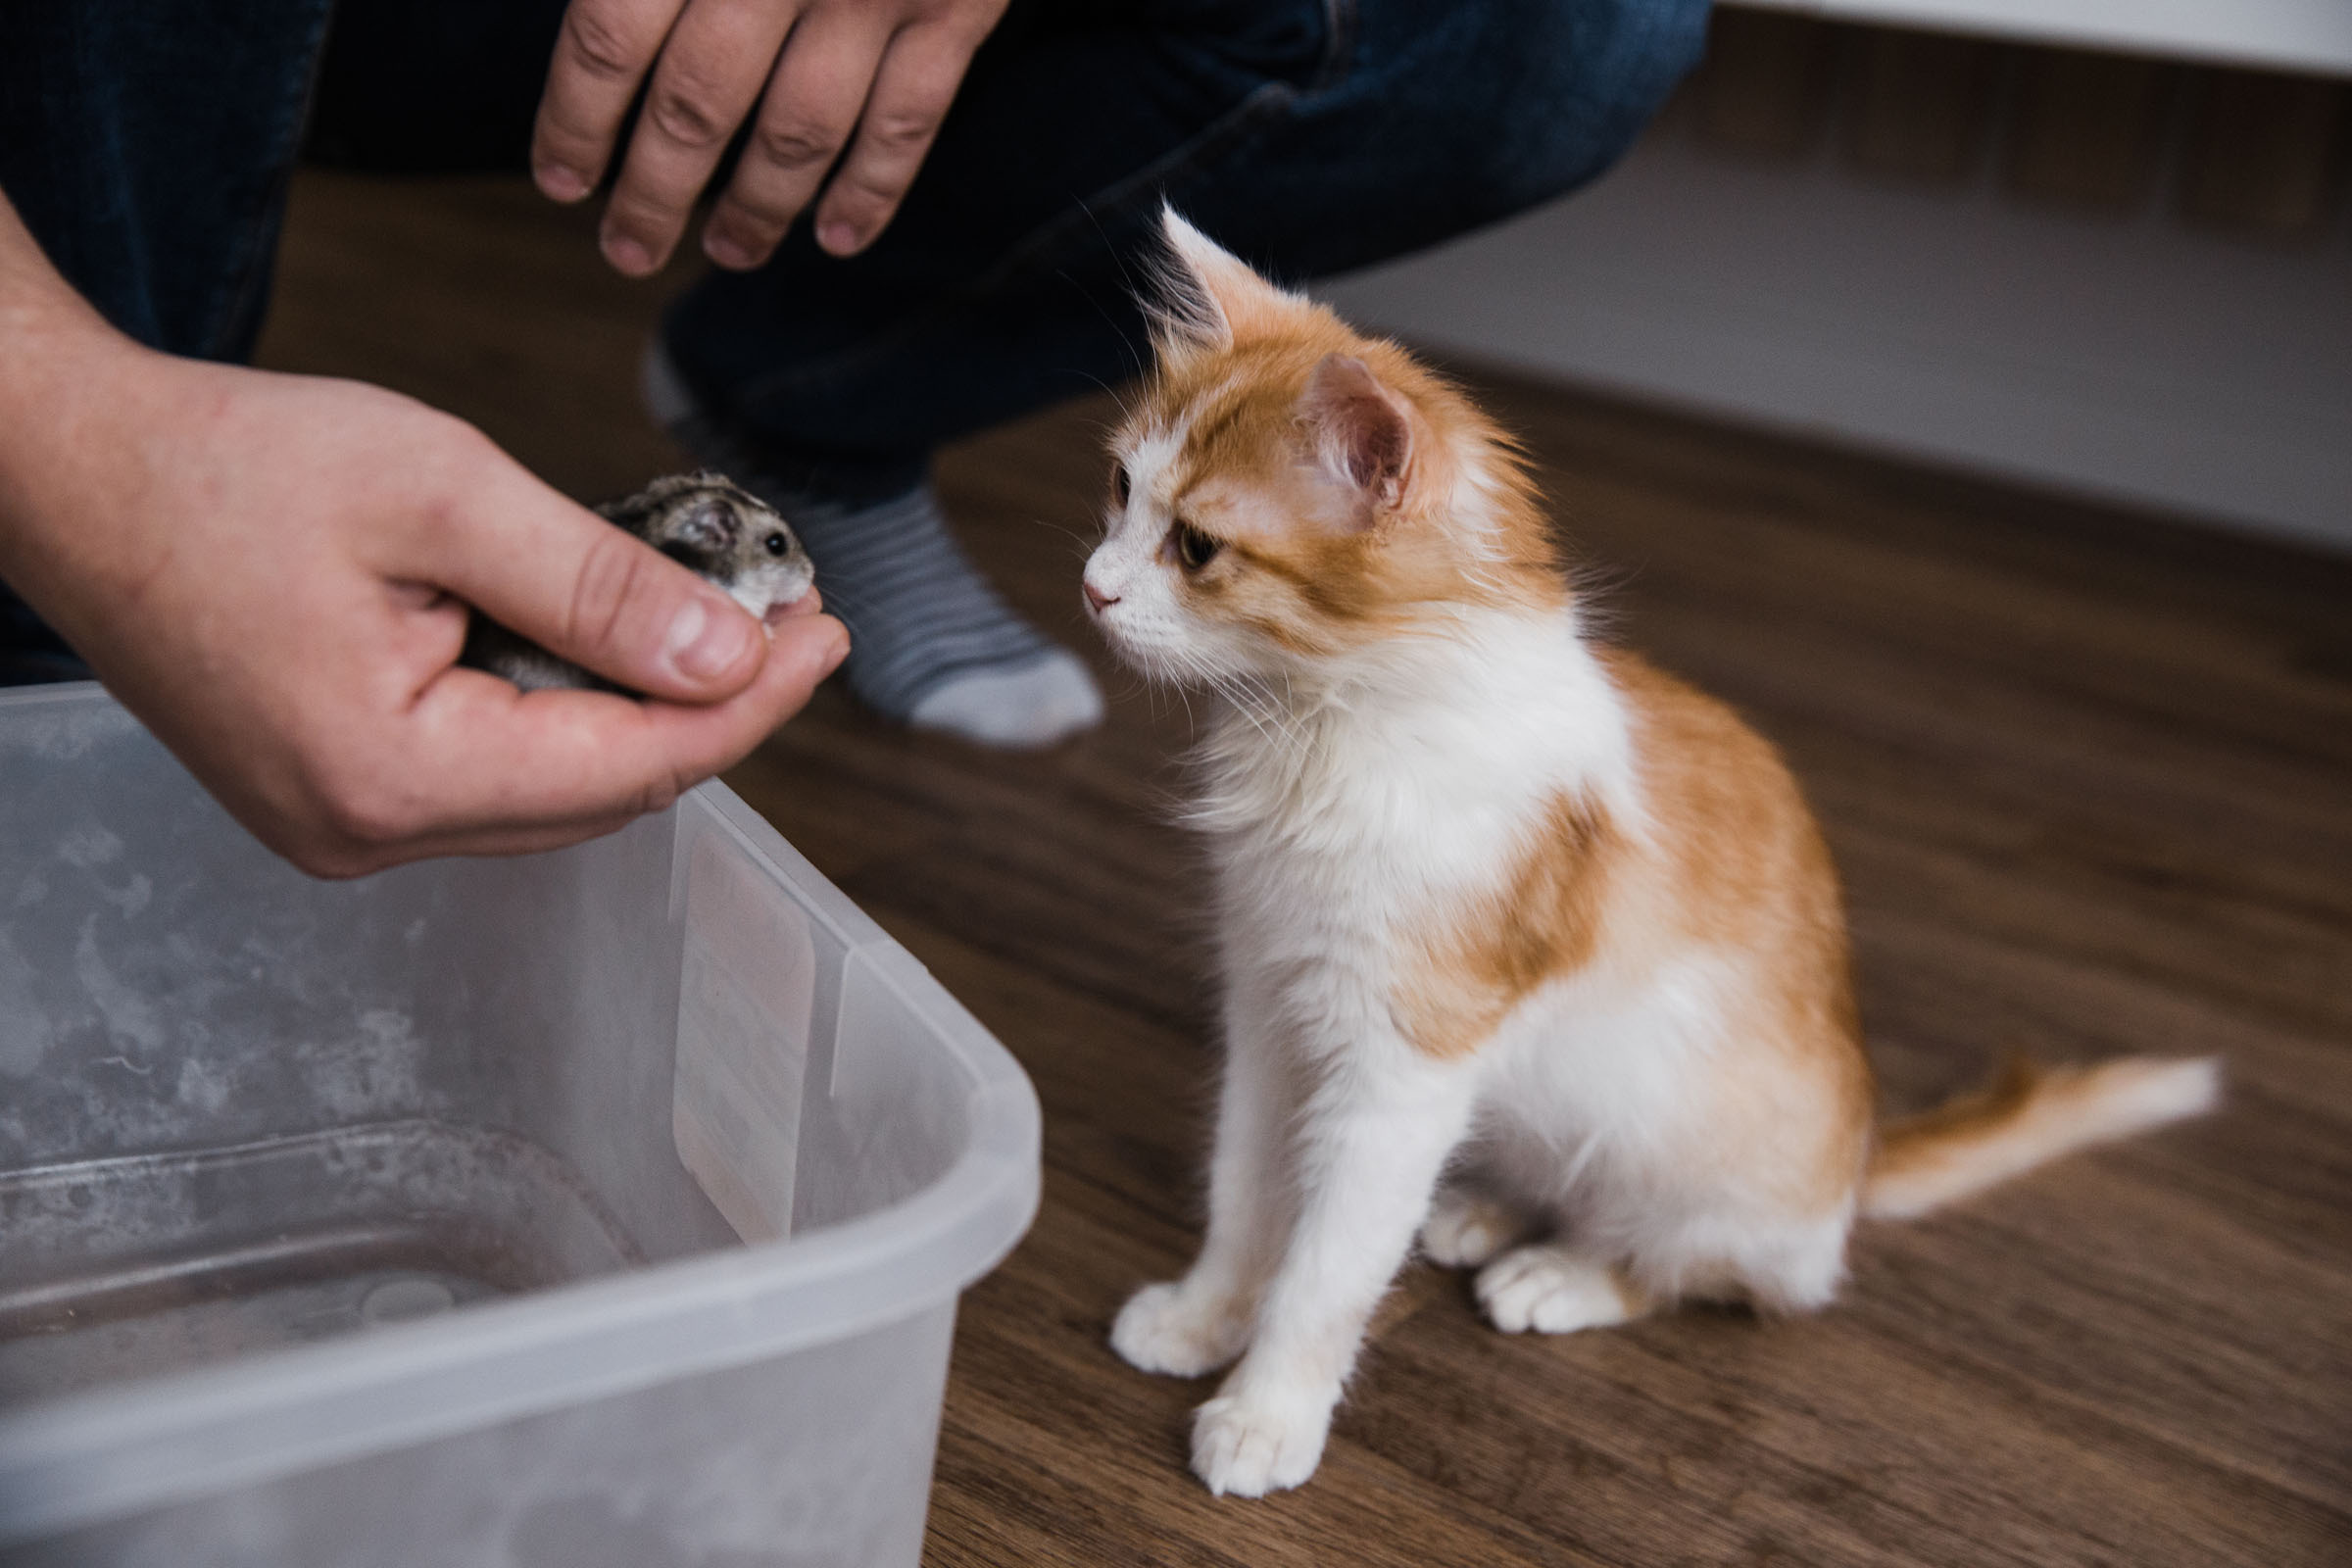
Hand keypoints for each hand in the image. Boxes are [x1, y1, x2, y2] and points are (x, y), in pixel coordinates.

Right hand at [0, 300, 845, 876]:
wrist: (71, 471)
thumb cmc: (224, 466)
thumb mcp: (438, 491)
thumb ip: (595, 583)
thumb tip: (731, 655)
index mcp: (389, 777)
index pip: (635, 766)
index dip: (751, 704)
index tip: (828, 633)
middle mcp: (365, 835)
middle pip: (605, 792)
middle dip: (713, 707)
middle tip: (793, 617)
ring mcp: (345, 826)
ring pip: (556, 789)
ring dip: (645, 711)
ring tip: (720, 621)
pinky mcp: (337, 794)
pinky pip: (496, 773)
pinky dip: (569, 712)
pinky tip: (610, 645)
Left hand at [532, 0, 1008, 276]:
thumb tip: (587, 15)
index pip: (609, 36)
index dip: (576, 120)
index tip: (561, 179)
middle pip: (698, 104)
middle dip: (654, 193)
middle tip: (627, 251)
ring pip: (801, 130)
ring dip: (757, 208)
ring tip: (727, 251)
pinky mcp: (955, 6)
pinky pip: (910, 120)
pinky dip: (873, 190)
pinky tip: (835, 238)